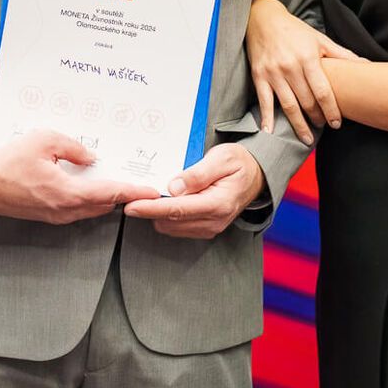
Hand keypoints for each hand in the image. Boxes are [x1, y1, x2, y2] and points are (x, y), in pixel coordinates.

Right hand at [0, 129, 160, 223]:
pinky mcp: (49, 216)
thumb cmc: (8, 163)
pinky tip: (92, 186)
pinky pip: (79, 209)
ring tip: (120, 185)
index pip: (110, 193)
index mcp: (67, 193)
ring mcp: (57, 216)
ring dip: (107, 198)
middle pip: (105, 204)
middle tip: (139, 185)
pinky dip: (91, 199)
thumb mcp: (43, 141)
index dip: (133, 192)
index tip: (150, 191)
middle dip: (123, 195)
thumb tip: (90, 157)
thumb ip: (72, 147)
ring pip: (92, 209)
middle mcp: (65, 210)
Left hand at [123, 146, 264, 238]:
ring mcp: (210, 227)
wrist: (257, 175)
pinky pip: (178, 227)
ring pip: (171, 227)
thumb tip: (174, 187)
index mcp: (218, 204)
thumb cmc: (239, 162)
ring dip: (156, 214)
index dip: (151, 208)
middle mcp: (214, 221)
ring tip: (148, 195)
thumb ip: (198, 174)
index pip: (177, 210)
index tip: (131, 206)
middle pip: (170, 221)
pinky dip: (166, 216)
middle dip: (149, 210)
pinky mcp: (205, 228)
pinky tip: (162, 201)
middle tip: (133, 194)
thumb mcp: (221, 158)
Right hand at [246, 0, 358, 144]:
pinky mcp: (259, 76)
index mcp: (308, 58)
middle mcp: (290, 67)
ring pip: (288, 105)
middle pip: (307, 101)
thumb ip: (342, 55)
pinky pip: (264, 101)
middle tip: (324, 127)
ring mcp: (273, 73)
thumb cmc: (295, 30)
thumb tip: (367, 65)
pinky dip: (267, 118)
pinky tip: (270, 132)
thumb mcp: (320, 39)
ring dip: (298, 125)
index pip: (323, 91)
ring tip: (307, 138)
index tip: (337, 123)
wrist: (263, 19)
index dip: (331, 110)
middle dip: (317, 118)